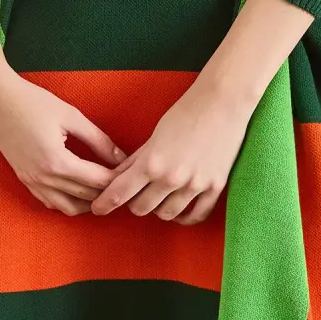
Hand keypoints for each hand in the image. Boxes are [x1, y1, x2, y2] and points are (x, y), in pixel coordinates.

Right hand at [0, 71, 125, 215]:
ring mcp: (31, 182)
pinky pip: (51, 202)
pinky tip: (81, 192)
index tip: (133, 175)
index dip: (118, 180)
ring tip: (106, 191)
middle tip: (125, 184)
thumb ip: (99, 140)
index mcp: (57, 162)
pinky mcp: (24, 180)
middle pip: (85, 197)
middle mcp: (43, 178)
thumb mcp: (72, 117)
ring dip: (89, 203)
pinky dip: (69, 202)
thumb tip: (122, 157)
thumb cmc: (34, 102)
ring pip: (68, 207)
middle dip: (108, 192)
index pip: (97, 181)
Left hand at [90, 74, 254, 223]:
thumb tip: (115, 178)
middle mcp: (171, 178)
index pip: (119, 194)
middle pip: (141, 208)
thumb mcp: (154, 135)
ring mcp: (195, 185)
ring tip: (157, 198)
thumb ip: (134, 160)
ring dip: (157, 208)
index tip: (98, 208)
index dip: (104, 204)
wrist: (223, 102)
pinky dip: (184, 217)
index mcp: (152, 162)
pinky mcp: (215, 186)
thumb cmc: (186, 112)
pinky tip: (179, 211)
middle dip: (133, 202)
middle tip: (134, 194)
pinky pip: (197, 215)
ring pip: (166, 215)